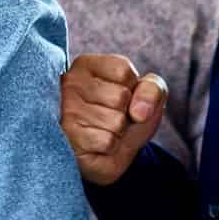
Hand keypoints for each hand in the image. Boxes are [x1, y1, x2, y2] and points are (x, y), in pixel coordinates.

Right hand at [59, 54, 166, 186]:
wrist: (108, 154)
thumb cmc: (126, 117)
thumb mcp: (147, 96)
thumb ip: (152, 90)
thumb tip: (139, 112)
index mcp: (86, 65)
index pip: (123, 70)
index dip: (133, 89)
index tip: (122, 97)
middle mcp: (70, 83)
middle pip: (120, 96)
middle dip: (126, 113)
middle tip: (112, 117)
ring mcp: (65, 110)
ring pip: (116, 122)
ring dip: (119, 132)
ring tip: (105, 130)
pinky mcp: (67, 138)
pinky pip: (107, 142)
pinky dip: (111, 147)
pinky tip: (97, 144)